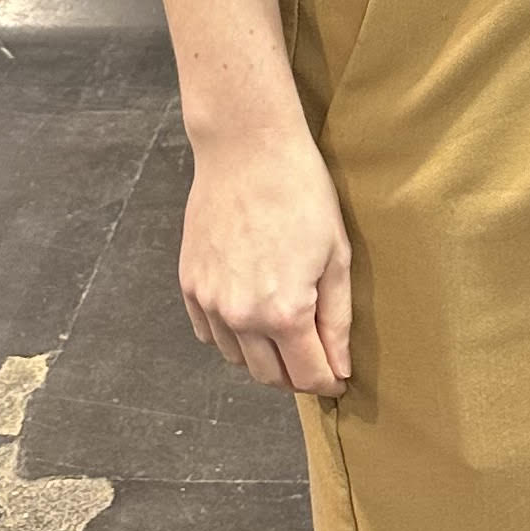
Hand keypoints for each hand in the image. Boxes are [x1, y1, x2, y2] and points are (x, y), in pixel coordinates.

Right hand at [180, 118, 352, 394]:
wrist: (246, 148)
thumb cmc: (301, 194)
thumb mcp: (336, 255)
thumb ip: (337, 320)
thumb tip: (340, 366)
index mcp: (284, 313)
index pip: (307, 375)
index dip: (328, 381)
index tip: (338, 378)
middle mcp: (241, 317)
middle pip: (269, 377)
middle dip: (296, 375)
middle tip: (314, 357)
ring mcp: (210, 302)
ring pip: (237, 359)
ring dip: (262, 358)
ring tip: (283, 332)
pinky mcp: (189, 285)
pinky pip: (210, 333)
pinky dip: (231, 336)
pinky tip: (249, 314)